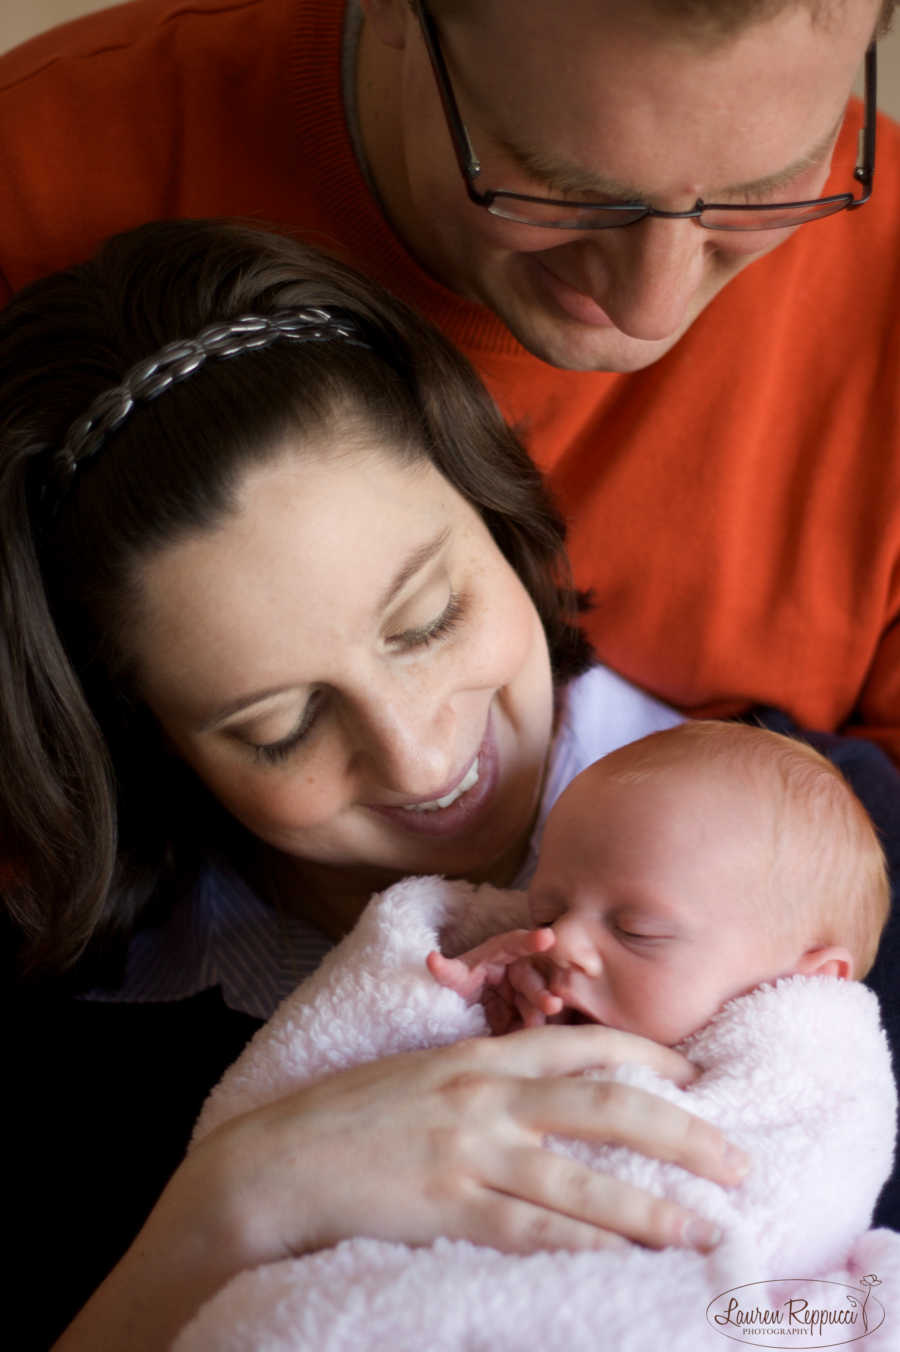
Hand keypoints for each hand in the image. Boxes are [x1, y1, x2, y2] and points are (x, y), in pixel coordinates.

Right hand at [56, 1026, 748, 1350]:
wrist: (274, 1161)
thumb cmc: (347, 1118)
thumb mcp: (420, 1076)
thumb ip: (480, 1079)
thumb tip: (536, 1092)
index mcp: (478, 1058)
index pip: (579, 1046)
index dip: (644, 1058)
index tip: (693, 1076)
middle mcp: (483, 1096)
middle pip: (603, 1107)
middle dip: (679, 1131)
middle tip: (735, 1159)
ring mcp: (467, 1152)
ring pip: (580, 1178)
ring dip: (650, 1206)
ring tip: (705, 1228)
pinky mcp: (447, 1206)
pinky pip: (530, 1230)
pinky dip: (582, 1246)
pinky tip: (624, 1262)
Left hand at [427, 926, 555, 1029]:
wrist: (466, 1014)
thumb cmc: (460, 984)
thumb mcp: (452, 977)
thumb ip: (445, 970)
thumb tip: (432, 958)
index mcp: (500, 953)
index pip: (516, 943)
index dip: (531, 941)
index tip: (548, 937)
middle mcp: (518, 970)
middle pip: (531, 981)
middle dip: (540, 994)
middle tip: (552, 1005)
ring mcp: (525, 994)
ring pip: (538, 1004)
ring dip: (543, 1016)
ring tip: (547, 1029)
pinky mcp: (527, 1017)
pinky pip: (536, 1023)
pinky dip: (538, 1031)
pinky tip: (540, 1040)